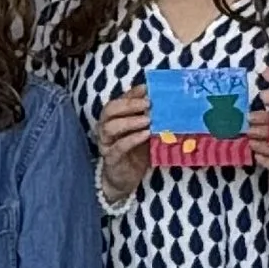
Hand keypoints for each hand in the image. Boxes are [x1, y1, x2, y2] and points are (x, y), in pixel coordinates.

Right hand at [95, 85, 153, 203]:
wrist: (125, 178)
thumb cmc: (135, 151)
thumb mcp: (143, 131)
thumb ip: (148, 117)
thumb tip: (163, 101)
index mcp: (112, 118)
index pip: (118, 100)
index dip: (131, 93)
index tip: (147, 88)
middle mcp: (105, 128)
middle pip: (109, 110)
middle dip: (129, 104)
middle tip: (148, 103)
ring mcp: (106, 143)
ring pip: (110, 127)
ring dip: (129, 121)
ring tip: (147, 120)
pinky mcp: (111, 159)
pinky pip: (118, 147)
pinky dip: (132, 139)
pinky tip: (145, 134)